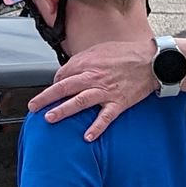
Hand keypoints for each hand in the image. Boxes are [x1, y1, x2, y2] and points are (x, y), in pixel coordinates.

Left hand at [29, 36, 161, 142]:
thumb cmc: (127, 54)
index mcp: (88, 63)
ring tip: (50, 118)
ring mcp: (105, 91)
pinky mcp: (118, 103)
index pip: (63, 75)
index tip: (51, 92)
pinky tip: (87, 136)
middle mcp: (94, 77)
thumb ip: (83, 60)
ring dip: (63, 110)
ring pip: (79, 101)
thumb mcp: (100, 50)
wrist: (152, 61)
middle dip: (46, 97)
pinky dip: (96, 127)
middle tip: (33, 107)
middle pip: (64, 87)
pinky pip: (105, 117)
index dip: (54, 84)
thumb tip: (68, 70)